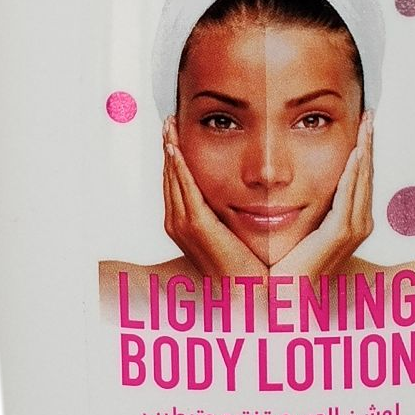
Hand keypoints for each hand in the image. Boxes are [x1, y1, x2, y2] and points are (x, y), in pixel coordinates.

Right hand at [161, 117, 261, 279]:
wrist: (246, 292)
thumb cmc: (244, 266)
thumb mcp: (231, 233)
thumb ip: (227, 213)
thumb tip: (239, 194)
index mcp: (182, 224)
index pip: (175, 182)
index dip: (174, 157)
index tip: (175, 133)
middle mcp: (177, 223)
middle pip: (169, 176)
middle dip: (168, 147)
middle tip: (170, 121)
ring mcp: (183, 225)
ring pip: (172, 177)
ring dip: (171, 149)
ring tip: (170, 126)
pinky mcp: (196, 225)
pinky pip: (184, 187)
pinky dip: (178, 166)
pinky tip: (176, 147)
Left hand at [277, 113, 373, 280]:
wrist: (289, 294)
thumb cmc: (291, 264)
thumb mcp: (304, 227)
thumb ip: (308, 206)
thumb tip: (294, 183)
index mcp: (352, 220)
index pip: (360, 177)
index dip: (364, 150)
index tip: (362, 125)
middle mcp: (359, 224)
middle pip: (367, 174)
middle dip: (369, 143)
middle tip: (369, 115)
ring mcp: (353, 229)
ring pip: (362, 180)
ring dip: (365, 151)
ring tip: (367, 125)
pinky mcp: (340, 233)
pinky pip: (349, 196)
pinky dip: (354, 174)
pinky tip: (356, 154)